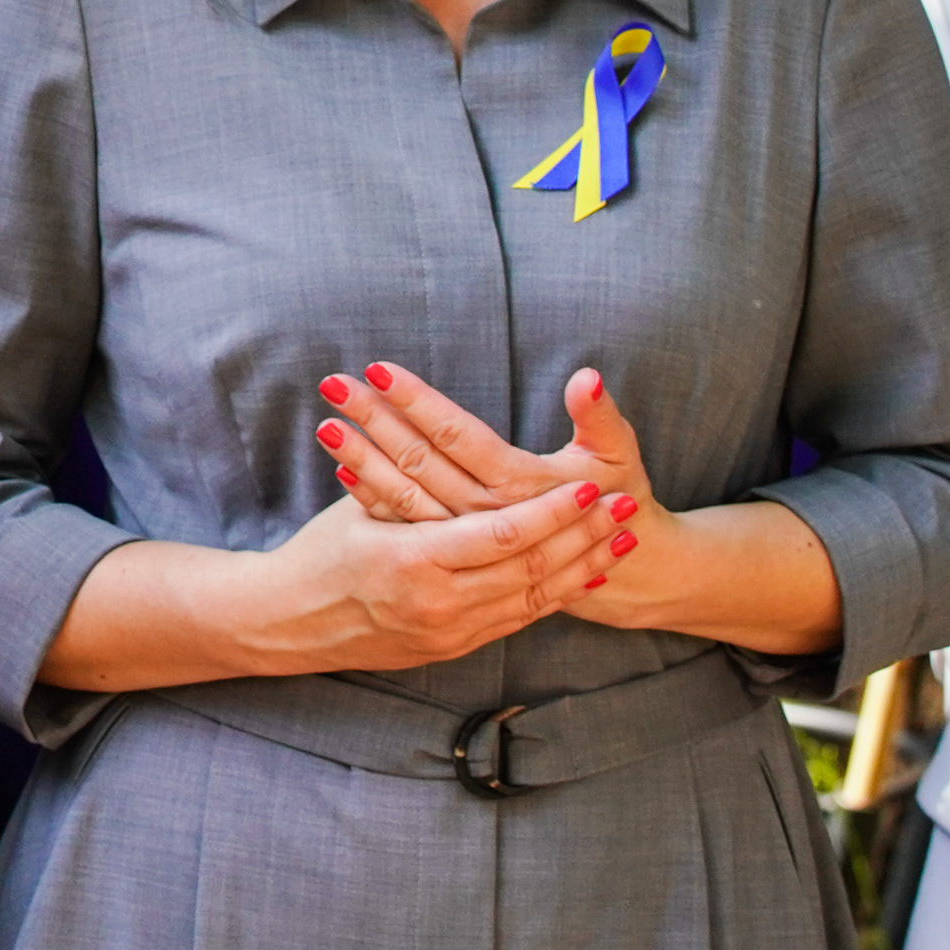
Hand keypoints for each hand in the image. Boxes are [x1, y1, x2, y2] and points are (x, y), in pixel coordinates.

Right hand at [253, 476, 619, 674]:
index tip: (592, 485)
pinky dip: (557, 595)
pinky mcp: (453, 648)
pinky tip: (586, 573)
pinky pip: (518, 620)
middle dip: (586, 537)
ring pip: (534, 599)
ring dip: (583, 567)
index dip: (553, 511)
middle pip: (532, 569)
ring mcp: (449, 632)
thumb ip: (409, 479)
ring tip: (623, 539)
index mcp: (414, 562)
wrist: (289, 624)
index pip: (504, 535)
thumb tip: (436, 432)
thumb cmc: (319, 553)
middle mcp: (438, 604)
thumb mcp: (358, 507)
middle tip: (628, 508)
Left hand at [322, 364, 654, 561]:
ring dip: (363, 455)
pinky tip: (342, 467)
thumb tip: (586, 377)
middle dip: (375, 419)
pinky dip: (372, 497)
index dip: (418, 401)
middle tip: (335, 383)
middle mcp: (486, 516)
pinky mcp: (458, 556)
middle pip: (419, 461)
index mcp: (520, 487)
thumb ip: (599, 417)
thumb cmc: (619, 503)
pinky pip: (407, 526)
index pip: (458, 435)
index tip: (379, 369)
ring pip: (404, 493)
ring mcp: (467, 541)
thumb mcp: (619, 459)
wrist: (624, 579)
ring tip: (326, 418)